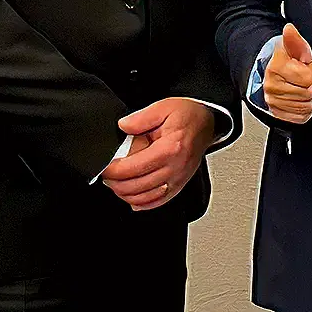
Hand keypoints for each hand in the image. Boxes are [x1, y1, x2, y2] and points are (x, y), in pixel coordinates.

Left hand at [102, 97, 216, 210]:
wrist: (206, 123)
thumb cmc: (187, 116)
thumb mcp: (163, 107)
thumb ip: (140, 118)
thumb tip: (123, 126)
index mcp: (169, 149)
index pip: (132, 168)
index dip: (113, 171)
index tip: (104, 167)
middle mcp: (174, 168)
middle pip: (136, 187)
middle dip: (115, 184)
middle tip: (106, 176)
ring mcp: (178, 179)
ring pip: (145, 199)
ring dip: (126, 195)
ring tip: (115, 185)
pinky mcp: (179, 185)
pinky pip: (158, 202)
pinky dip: (142, 204)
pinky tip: (132, 199)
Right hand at [261, 23, 311, 123]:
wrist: (266, 75)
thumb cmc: (281, 62)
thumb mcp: (291, 47)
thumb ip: (294, 39)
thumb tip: (289, 29)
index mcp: (275, 69)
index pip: (307, 77)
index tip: (311, 65)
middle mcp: (272, 88)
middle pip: (307, 93)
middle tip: (306, 77)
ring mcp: (274, 103)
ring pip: (305, 105)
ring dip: (309, 97)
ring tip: (302, 87)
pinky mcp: (278, 115)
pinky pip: (301, 116)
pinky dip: (305, 108)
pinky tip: (300, 98)